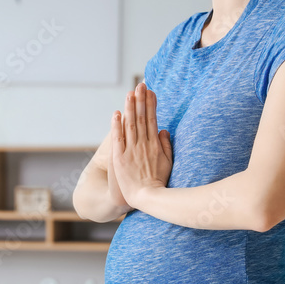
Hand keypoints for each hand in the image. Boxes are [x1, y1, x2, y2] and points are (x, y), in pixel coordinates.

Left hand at [111, 82, 172, 208]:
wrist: (149, 198)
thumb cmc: (159, 182)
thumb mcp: (168, 162)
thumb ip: (166, 145)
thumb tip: (164, 130)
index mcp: (155, 145)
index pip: (152, 120)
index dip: (150, 104)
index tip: (150, 91)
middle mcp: (144, 145)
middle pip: (142, 118)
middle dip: (141, 100)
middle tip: (140, 85)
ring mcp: (132, 151)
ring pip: (130, 124)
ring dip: (130, 108)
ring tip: (129, 93)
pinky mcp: (120, 158)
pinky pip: (118, 139)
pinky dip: (117, 125)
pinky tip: (116, 113)